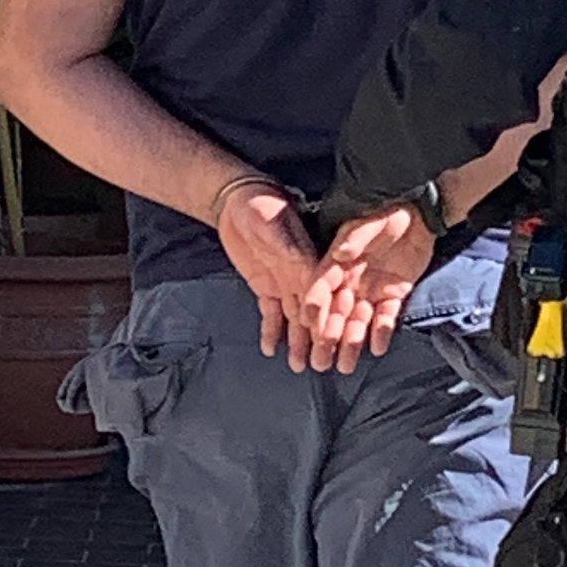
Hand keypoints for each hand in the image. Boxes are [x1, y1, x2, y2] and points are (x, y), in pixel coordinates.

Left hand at [216, 183, 324, 369]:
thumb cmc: (259, 205)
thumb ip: (290, 246)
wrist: (235, 200)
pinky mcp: (265, 287)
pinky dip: (271, 331)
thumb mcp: (275, 222)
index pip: (323, 292)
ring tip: (299, 366)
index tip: (331, 338)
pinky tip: (271, 350)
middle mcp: (300, 274)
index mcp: (309, 258)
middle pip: (313, 312)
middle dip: (318, 338)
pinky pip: (270, 313)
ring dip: (297, 342)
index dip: (328, 315)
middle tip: (322, 365)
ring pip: (293, 318)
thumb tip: (306, 267)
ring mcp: (284, 283)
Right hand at [303, 204, 436, 374]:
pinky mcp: (393, 294)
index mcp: (340, 261)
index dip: (314, 302)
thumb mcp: (372, 221)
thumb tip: (339, 253)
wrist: (420, 214)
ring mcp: (372, 289)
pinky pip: (386, 317)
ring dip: (351, 342)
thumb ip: (356, 238)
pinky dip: (382, 331)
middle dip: (327, 336)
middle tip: (319, 360)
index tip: (306, 320)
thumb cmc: (390, 212)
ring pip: (358, 320)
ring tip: (344, 365)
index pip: (321, 285)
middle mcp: (352, 279)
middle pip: (336, 311)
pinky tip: (377, 347)